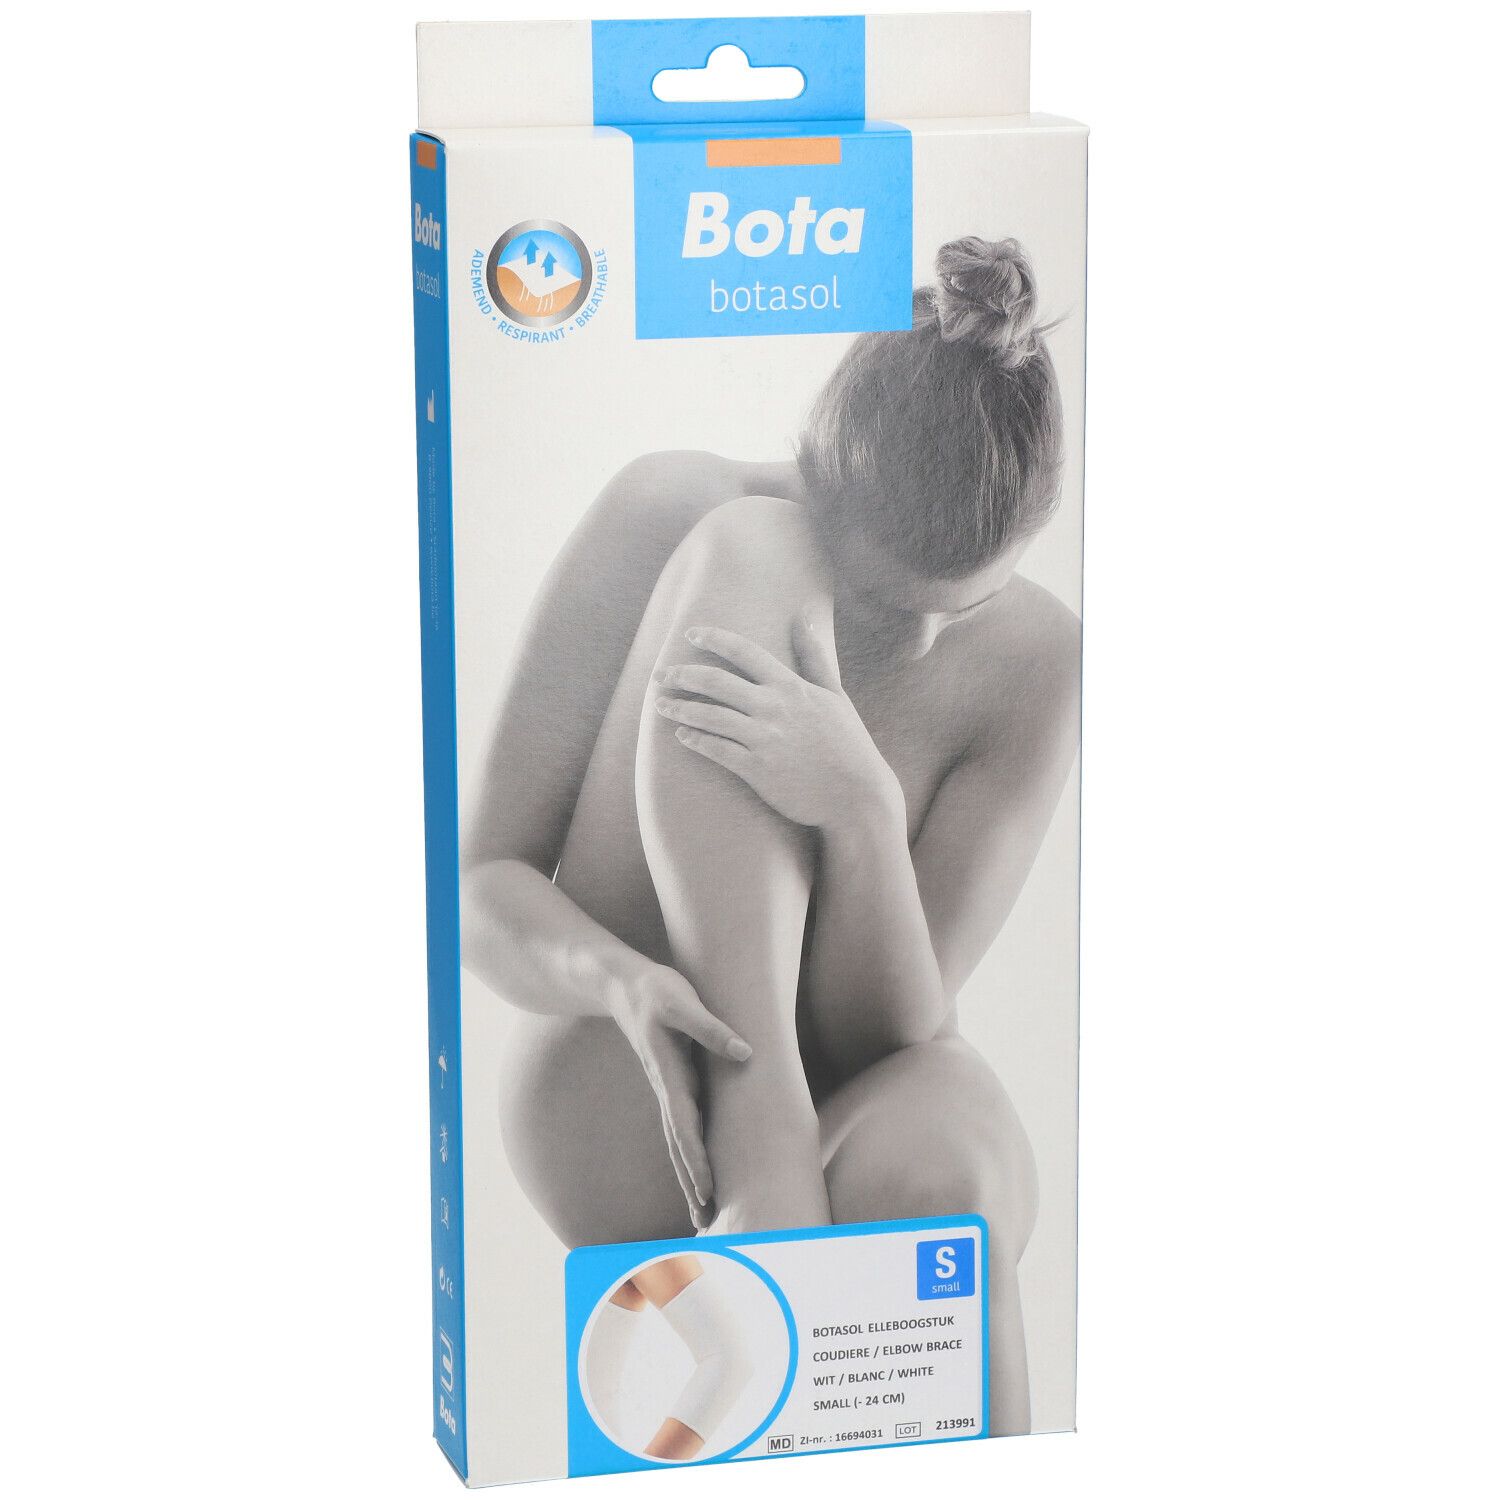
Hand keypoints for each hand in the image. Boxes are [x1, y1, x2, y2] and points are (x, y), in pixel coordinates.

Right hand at [608, 964, 752, 1229]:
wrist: (623, 985)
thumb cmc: (656, 992)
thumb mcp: (683, 1003)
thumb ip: (711, 1028)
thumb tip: (744, 1052)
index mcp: (670, 1076)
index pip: (685, 1127)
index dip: (696, 1159)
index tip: (706, 1190)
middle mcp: (667, 1090)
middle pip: (680, 1146)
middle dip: (692, 1184)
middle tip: (705, 1221)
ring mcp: (668, 1090)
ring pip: (679, 1142)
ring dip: (689, 1177)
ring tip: (702, 1213)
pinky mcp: (672, 1084)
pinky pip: (681, 1128)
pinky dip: (688, 1155)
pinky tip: (698, 1173)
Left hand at [653, 608, 903, 832]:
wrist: (857, 794)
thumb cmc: (847, 743)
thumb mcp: (834, 694)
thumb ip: (814, 656)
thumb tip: (804, 617)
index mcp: (792, 687)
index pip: (745, 652)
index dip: (714, 638)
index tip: (691, 633)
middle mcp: (774, 709)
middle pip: (716, 681)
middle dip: (682, 674)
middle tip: (661, 674)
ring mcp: (764, 740)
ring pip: (709, 716)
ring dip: (680, 708)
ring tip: (660, 704)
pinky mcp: (757, 770)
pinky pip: (717, 751)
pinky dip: (696, 741)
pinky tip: (681, 736)